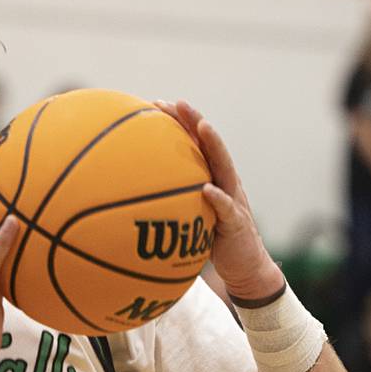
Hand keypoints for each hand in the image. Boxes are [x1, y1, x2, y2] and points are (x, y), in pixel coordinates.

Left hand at [156, 100, 283, 301]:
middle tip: (177, 102)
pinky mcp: (237, 223)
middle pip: (210, 146)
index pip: (194, 146)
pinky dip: (218, 198)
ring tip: (202, 126)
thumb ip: (167, 203)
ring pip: (225, 167)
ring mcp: (234, 200)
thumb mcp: (187, 217)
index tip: (157, 104)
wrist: (244, 268)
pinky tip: (206, 188)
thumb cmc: (211, 241)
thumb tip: (126, 197)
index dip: (178, 123)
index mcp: (211, 179)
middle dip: (195, 121)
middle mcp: (225, 183)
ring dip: (214, 146)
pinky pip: (227, 209)